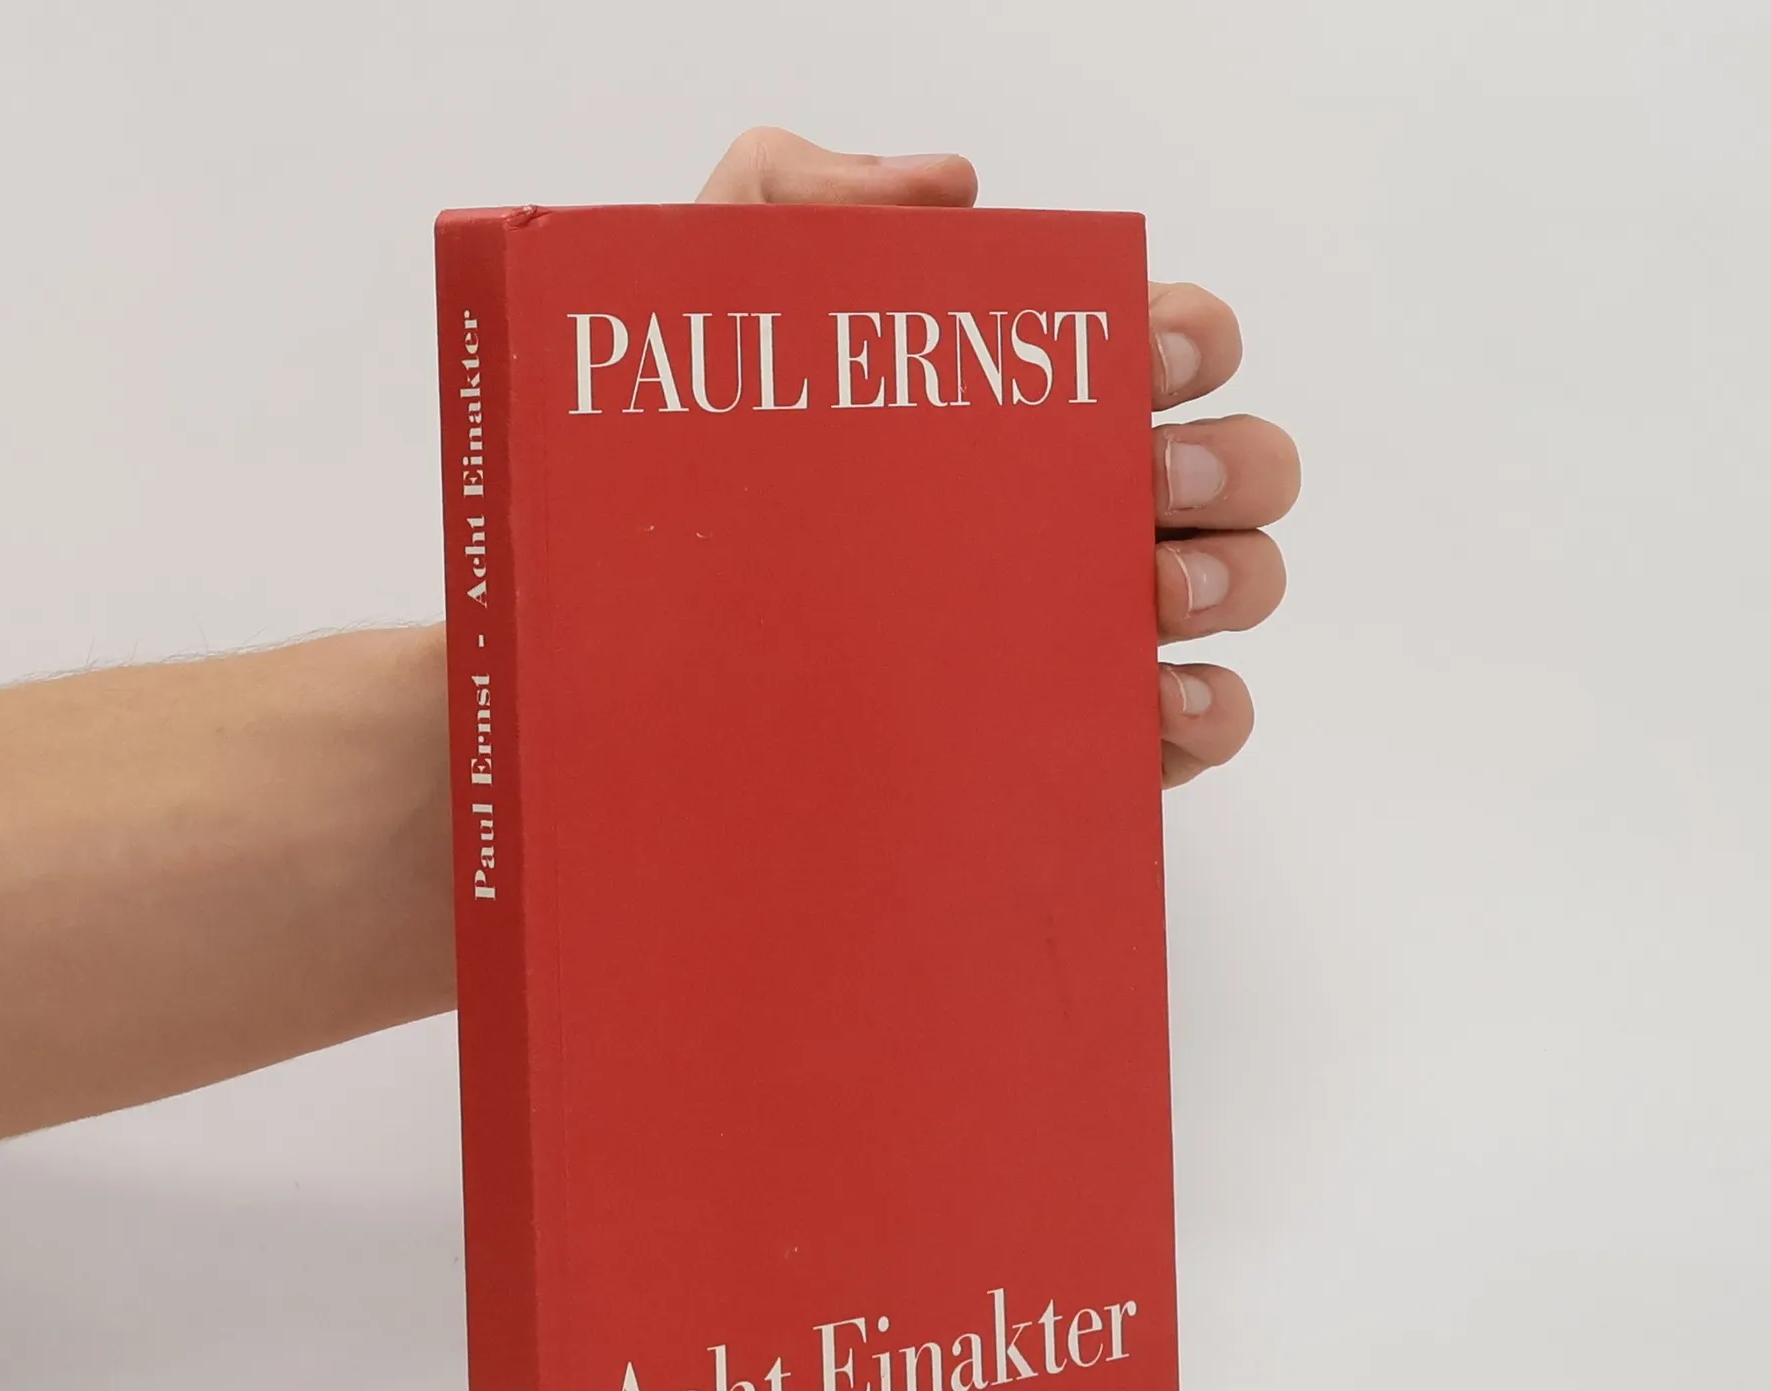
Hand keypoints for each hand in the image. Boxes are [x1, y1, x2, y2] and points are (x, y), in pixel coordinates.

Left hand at [698, 128, 1298, 789]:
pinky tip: (1146, 704)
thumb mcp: (697, 317)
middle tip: (1143, 480)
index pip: (1170, 346)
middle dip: (1226, 462)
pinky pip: (1202, 728)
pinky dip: (1208, 712)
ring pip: (1241, 585)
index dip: (1188, 340)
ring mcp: (1084, 629)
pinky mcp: (1077, 741)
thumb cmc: (664, 495)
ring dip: (1228, 578)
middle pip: (1240, 465)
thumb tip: (948, 188)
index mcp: (1020, 406)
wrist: (612, 668)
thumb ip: (796, 198)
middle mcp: (1071, 511)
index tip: (1135, 358)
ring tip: (1141, 592)